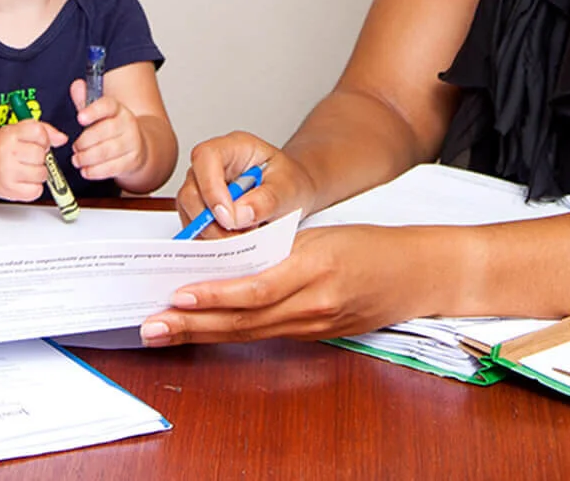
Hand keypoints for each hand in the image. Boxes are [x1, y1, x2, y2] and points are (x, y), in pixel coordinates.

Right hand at [0, 118, 68, 200]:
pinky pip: (37, 190)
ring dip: (38, 173)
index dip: (43, 139)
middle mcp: (6, 152)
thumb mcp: (18, 131)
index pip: (39, 132)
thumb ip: (43, 131)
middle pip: (41, 154)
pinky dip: (34, 187)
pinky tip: (23, 181)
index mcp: (9, 134)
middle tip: (29, 158)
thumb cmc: (2, 148)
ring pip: (42, 174)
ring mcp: (7, 172)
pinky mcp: (10, 190)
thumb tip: (62, 139)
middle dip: (40, 157)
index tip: (38, 142)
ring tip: (25, 169)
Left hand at [68, 79, 145, 180]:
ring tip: (78, 159)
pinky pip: (111, 167)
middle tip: (76, 147)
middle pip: (103, 131)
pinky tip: (86, 170)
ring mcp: (132, 142)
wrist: (139, 146)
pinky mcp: (132, 160)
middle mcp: (128, 123)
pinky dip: (95, 171)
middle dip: (84, 142)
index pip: (107, 105)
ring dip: (87, 158)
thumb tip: (77, 86)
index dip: (93, 111)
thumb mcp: (100, 114)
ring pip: (106, 151)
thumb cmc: (113, 130)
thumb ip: (85, 101)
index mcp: (118, 109)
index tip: (80, 117)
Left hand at [140, 225, 431, 346]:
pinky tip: (205, 331)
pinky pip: (266, 334)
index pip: (255, 289)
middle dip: (193, 324)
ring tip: (164, 332)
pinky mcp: (315, 335)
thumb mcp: (322, 234)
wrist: (417, 274)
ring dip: (203, 334)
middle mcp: (311, 305)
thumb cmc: (372, 245)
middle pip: (243, 319)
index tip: (178, 295)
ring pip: (249, 332)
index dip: (214, 296)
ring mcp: (313, 326)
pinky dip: (232, 332)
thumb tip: (226, 256)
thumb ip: (278, 248)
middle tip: (151, 326)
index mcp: (313, 269)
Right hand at [176, 132, 316, 234]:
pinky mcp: (201, 210)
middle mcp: (212, 166)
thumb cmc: (291, 183)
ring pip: (189, 211)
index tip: (228, 217)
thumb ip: (266, 200)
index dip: (211, 188)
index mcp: (234, 148)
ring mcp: (203, 187)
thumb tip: (238, 215)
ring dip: (212, 233)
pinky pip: (194, 227)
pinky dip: (211, 240)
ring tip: (243, 239)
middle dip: (211, 220)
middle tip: (238, 237)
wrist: (293, 194)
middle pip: (191, 189)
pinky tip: (235, 242)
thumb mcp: (289, 189)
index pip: (206, 157)